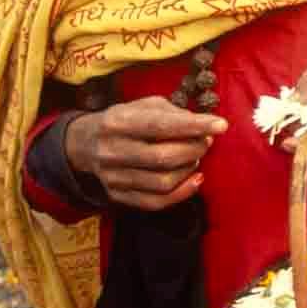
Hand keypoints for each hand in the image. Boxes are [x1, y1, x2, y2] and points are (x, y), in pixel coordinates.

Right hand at [66, 97, 225, 209]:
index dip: (194, 126)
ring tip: (195, 157)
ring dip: (189, 169)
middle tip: (205, 142)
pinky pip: (156, 202)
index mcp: (117, 122)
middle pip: (163, 157)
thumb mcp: (144, 105)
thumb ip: (173, 113)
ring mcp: (113, 177)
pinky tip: (195, 179)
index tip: (221, 125)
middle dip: (194, 149)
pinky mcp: (117, 195)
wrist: (85, 144)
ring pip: (162, 182)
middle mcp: (112, 150)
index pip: (160, 125)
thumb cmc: (125, 121)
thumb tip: (202, 127)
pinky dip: (183, 193)